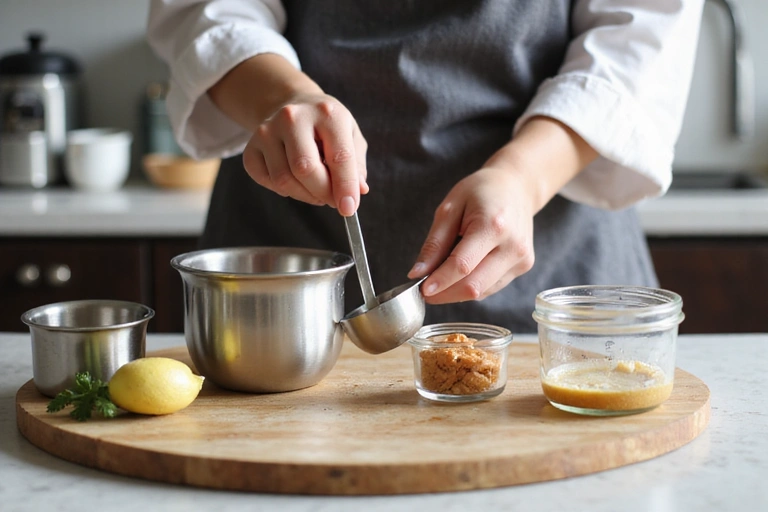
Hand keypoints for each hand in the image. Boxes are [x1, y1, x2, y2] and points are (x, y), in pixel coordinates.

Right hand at [242, 93, 368, 215]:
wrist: (295, 106)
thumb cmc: (327, 126)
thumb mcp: (351, 137)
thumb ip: (356, 166)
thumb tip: (359, 191)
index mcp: (327, 113)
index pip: (339, 157)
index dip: (345, 187)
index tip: (349, 209)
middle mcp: (293, 118)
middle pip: (305, 169)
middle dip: (322, 193)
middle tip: (332, 200)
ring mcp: (267, 131)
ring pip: (284, 180)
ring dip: (304, 195)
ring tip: (316, 188)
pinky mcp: (251, 146)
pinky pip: (267, 181)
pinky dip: (284, 190)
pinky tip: (295, 181)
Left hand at [407, 166, 535, 303]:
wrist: (516, 186)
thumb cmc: (481, 192)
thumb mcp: (450, 208)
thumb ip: (434, 243)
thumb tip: (418, 273)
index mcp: (493, 226)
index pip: (462, 266)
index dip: (440, 281)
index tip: (421, 290)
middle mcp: (512, 246)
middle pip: (474, 286)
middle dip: (445, 294)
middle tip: (425, 292)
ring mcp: (521, 258)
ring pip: (482, 292)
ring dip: (456, 293)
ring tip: (442, 279)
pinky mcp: (523, 266)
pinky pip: (491, 287)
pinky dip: (471, 286)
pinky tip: (461, 274)